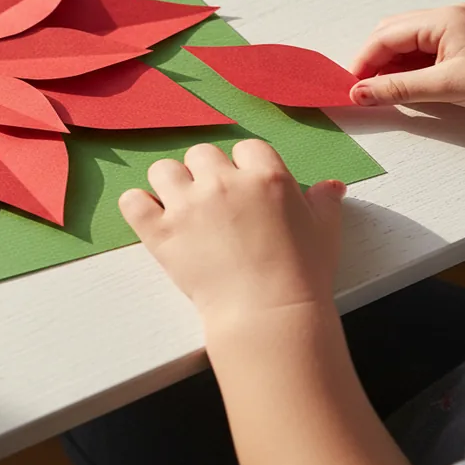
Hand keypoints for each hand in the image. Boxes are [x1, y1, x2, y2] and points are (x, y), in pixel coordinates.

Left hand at [119, 140, 344, 329]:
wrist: (269, 315)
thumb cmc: (302, 276)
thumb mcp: (325, 233)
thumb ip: (324, 202)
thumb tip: (331, 186)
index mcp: (265, 176)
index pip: (247, 148)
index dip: (245, 167)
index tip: (247, 189)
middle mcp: (222, 182)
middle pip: (201, 153)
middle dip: (206, 174)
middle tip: (215, 204)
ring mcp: (187, 205)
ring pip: (163, 169)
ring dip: (170, 185)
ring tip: (182, 210)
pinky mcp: (160, 231)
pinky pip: (132, 200)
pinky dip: (138, 207)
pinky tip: (152, 219)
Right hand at [350, 3, 464, 109]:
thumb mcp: (449, 86)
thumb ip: (401, 89)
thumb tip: (362, 92)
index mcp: (445, 19)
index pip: (387, 36)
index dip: (364, 61)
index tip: (353, 86)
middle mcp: (450, 17)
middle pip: (394, 33)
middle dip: (376, 61)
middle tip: (367, 89)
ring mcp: (459, 28)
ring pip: (410, 42)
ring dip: (394, 65)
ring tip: (388, 90)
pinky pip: (428, 50)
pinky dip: (413, 67)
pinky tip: (411, 84)